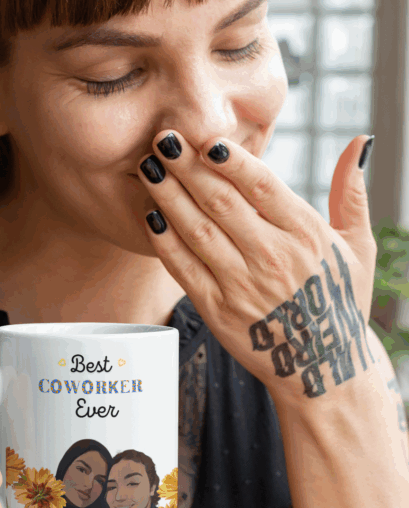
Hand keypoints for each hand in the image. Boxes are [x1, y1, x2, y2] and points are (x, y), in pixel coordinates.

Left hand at [139, 131, 377, 406]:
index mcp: (307, 234)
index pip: (262, 186)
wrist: (323, 369)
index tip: (207, 138)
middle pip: (221, 202)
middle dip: (187, 166)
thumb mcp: (357, 247)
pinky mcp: (218, 310)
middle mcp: (273, 257)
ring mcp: (242, 285)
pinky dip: (165, 241)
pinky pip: (185, 268)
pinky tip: (149, 216)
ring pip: (198, 230)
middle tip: (162, 138)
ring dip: (168, 195)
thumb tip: (360, 141)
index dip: (231, 160)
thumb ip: (352, 193)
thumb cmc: (340, 301)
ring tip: (147, 166)